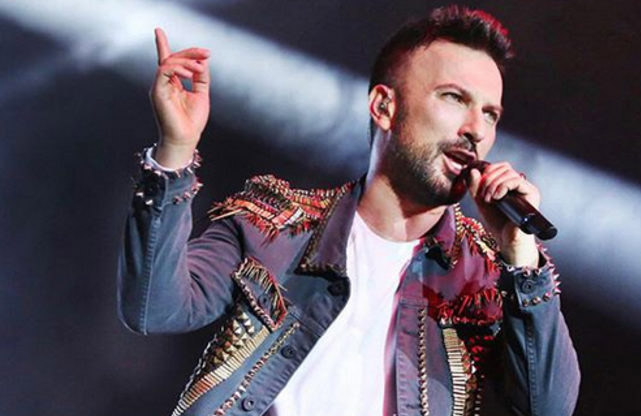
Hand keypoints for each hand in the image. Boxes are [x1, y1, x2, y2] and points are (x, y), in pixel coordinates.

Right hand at [150, 28, 210, 167]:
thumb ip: (201, 77)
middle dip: (189, 53)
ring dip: (186, 60)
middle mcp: (163, 83)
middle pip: (171, 58)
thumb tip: (203, 59)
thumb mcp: (201, 94)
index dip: (164, 45)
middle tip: (206, 53)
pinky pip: (164, 70)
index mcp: (172, 84)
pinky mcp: (157, 91)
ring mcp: (159, 87)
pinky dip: (179, 68)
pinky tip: (192, 73)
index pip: (168, 61)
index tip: (163, 32)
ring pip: (168, 62)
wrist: (185, 139)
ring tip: (200, 67)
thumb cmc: (191, 121)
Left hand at [467, 162, 539, 266]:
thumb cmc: (497, 223)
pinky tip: (497, 198)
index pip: (501, 167)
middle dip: (488, 179)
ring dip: (493, 184)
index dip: (488, 171)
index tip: (479, 185)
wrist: (506, 240)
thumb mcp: (481, 202)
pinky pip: (516, 181)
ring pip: (510, 173)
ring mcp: (527, 189)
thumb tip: (474, 171)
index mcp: (510, 184)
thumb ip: (476, 188)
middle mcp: (520, 185)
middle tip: (483, 196)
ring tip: (489, 199)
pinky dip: (502, 187)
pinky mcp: (532, 194)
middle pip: (505, 168)